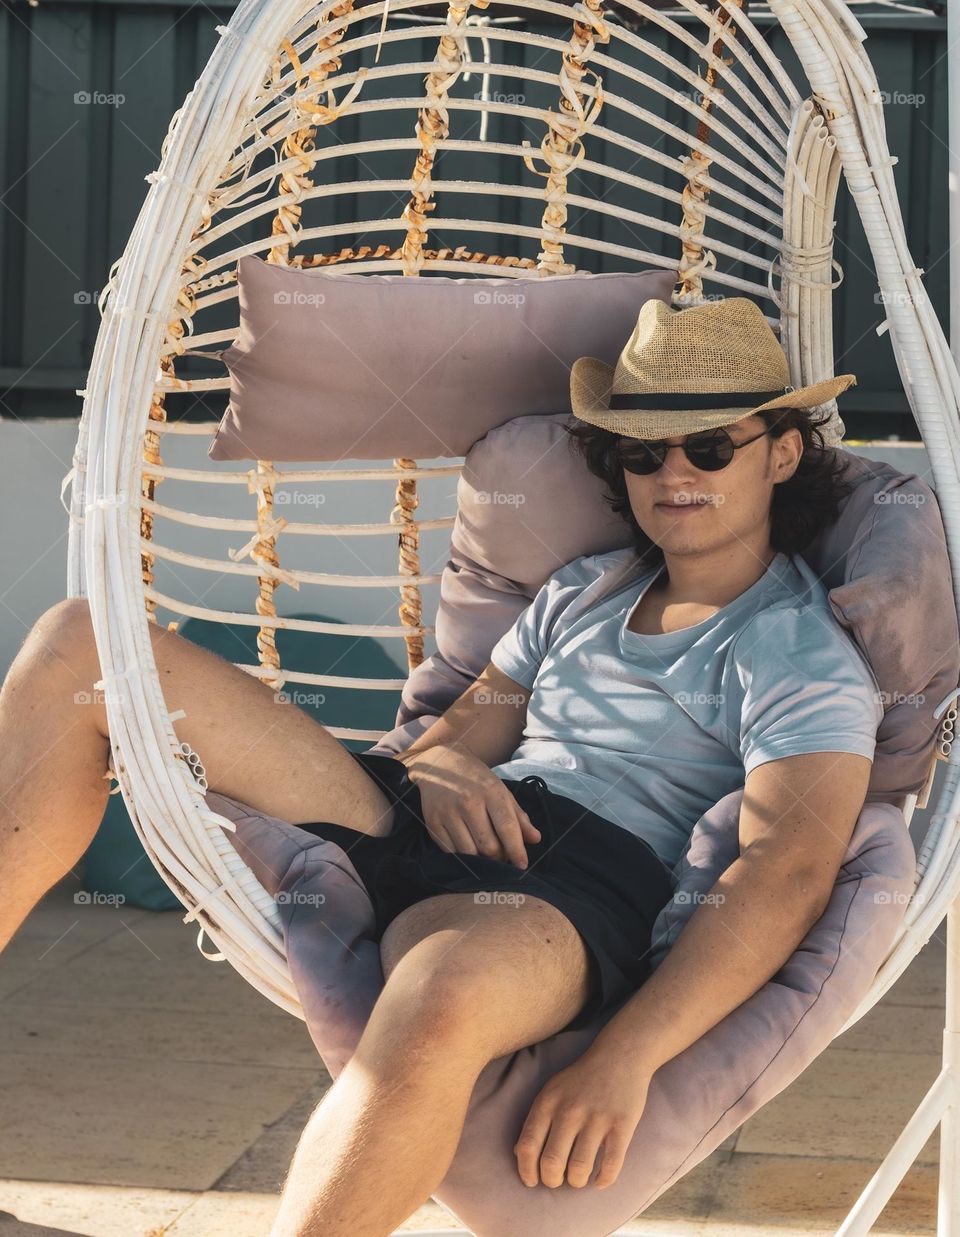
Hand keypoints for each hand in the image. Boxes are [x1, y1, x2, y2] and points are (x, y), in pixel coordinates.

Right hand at [400, 745, 540, 868]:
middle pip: (489, 846)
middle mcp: (469, 802)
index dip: (517, 850)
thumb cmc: (475, 779)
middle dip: (499, 857)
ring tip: (485, 853)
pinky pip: (451, 852)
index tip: (522, 865)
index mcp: (491, 791)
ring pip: (470, 853)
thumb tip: (535, 839)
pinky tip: (468, 848)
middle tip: (501, 855)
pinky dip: (462, 856)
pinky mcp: (433, 823)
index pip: (507, 828)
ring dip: (481, 860)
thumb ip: (518, 816)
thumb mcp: (500, 790)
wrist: (439, 763)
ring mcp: (448, 813)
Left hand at [513, 1048, 651, 1189]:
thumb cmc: (581, 1079)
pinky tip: (599, 1180)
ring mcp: (596, 1118)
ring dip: (577, 1181)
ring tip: (578, 1178)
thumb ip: (536, 1119)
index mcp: (548, 1102)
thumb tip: (519, 1154)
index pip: (527, 1146)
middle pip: (552, 1163)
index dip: (527, 1171)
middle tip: (558, 1180)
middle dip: (552, 1180)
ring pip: (579, 1169)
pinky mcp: (621, 1125)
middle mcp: (569, 1110)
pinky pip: (611, 1165)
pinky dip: (603, 1180)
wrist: (619, 1056)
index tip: (533, 1181)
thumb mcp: (552, 1091)